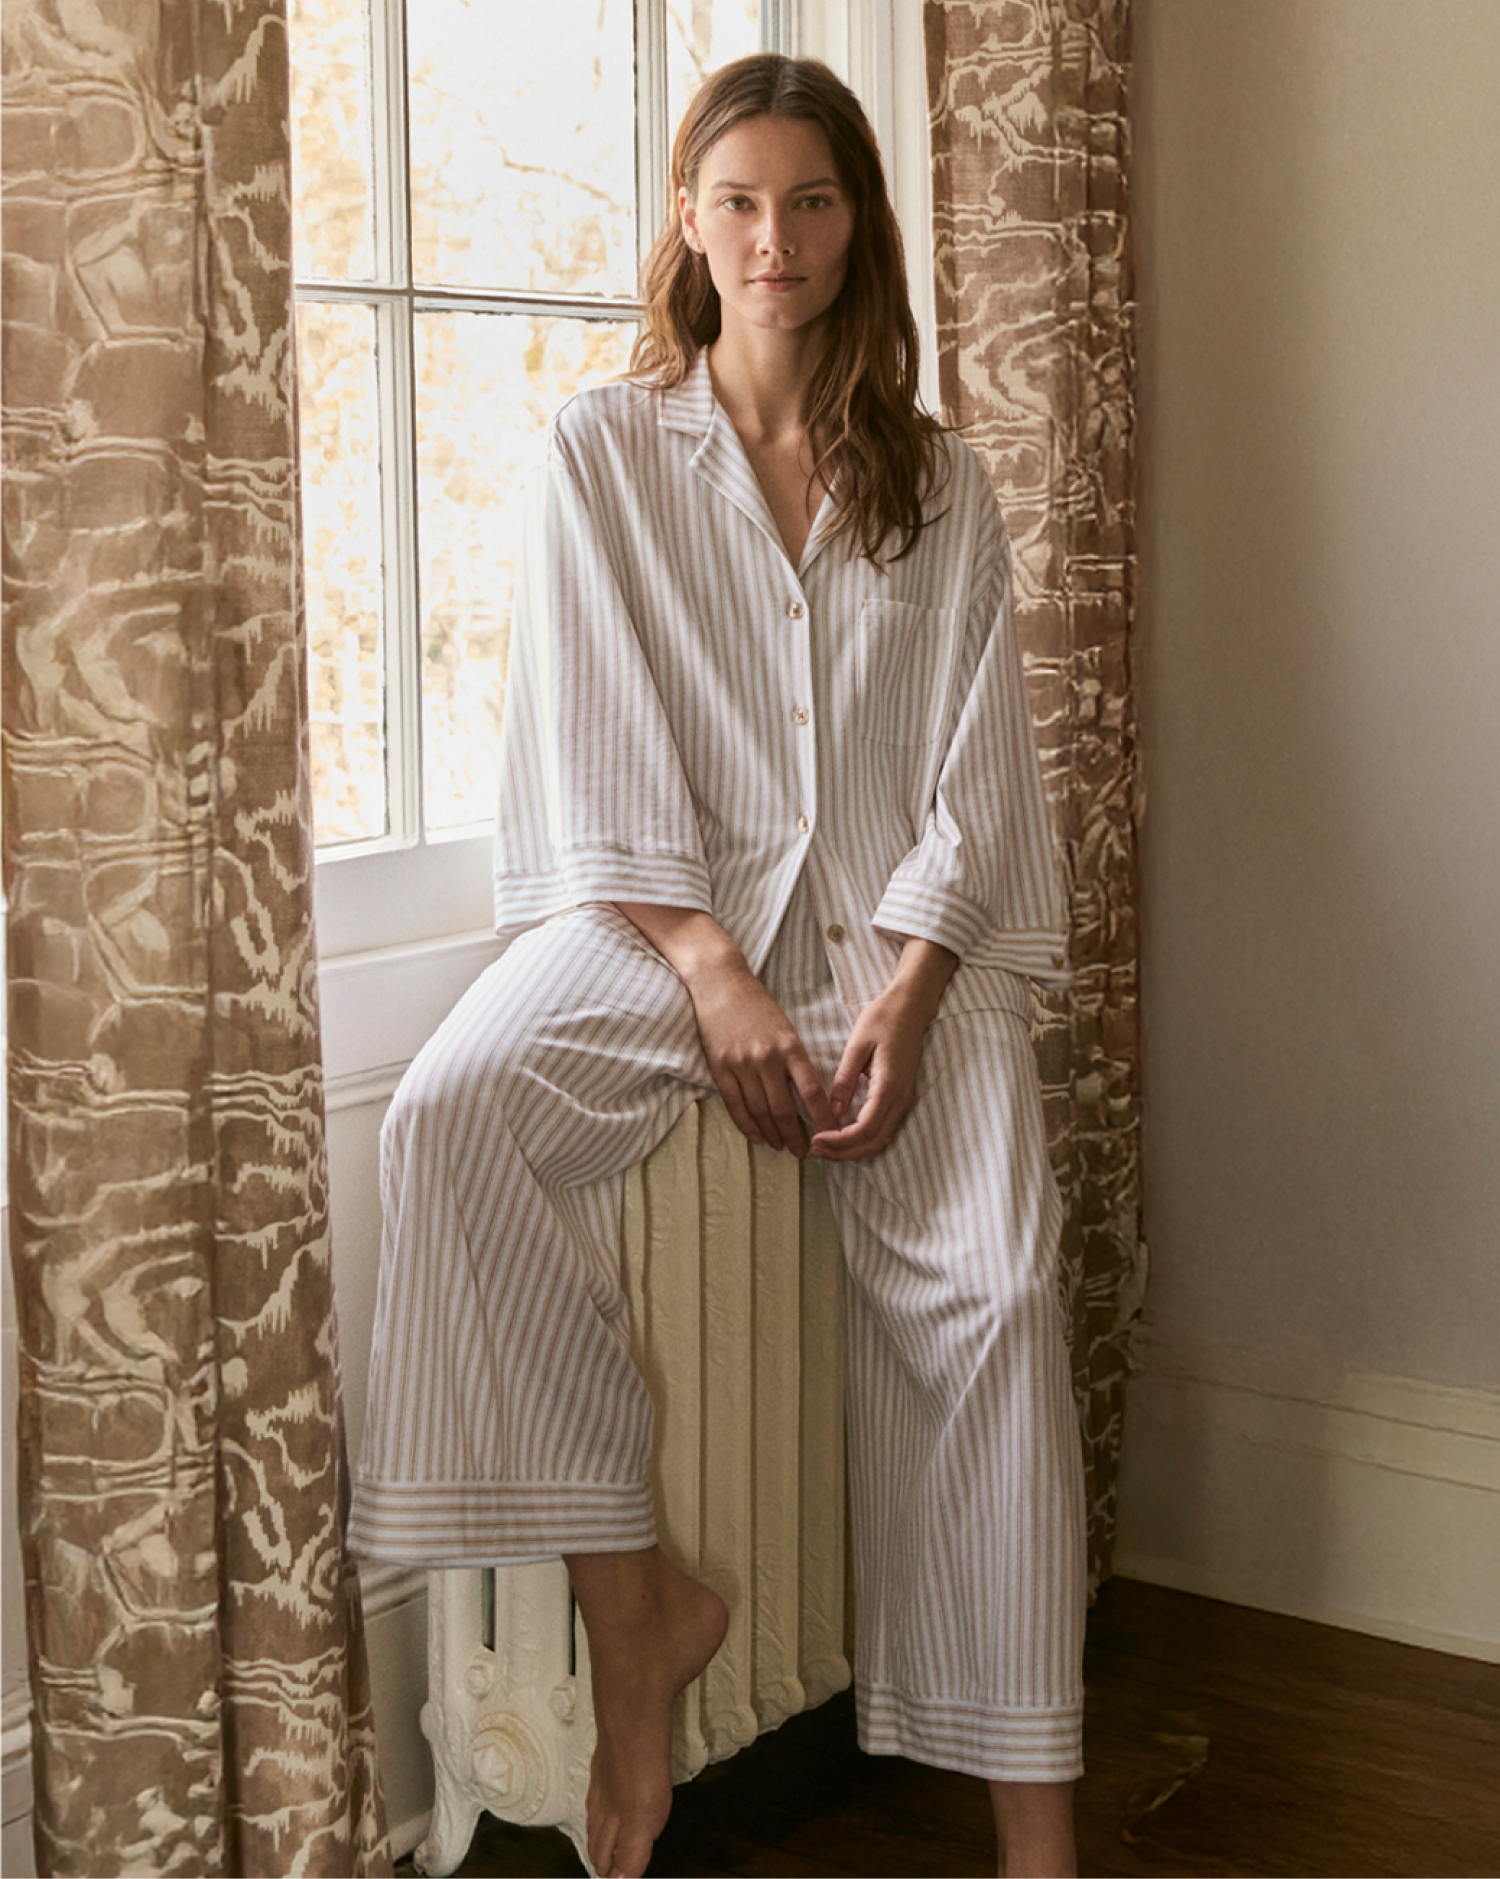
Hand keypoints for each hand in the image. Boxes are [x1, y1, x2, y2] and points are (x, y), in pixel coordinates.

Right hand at [613, 903, 835, 1152]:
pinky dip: (747, 1125)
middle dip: (796, 1135)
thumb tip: (809, 1096)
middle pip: (784, 1108)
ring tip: (781, 1146)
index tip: (830, 1133)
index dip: (822, 1117)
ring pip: (760, 1111)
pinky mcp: (720, 1067)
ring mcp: (741, 1064)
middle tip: (804, 1151)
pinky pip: (735, 1105)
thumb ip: (795, 1060)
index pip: (811, 1091)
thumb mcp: (786, 1028)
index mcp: (790, 1046)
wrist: (721, 983)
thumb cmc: (758, 1005)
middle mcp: (767, 1058)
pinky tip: (757, 1136)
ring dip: (772, 1134)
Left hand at [809, 937, 957, 1162]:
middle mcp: (901, 1099)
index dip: (839, 1142)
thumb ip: (845, 1080)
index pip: (865, 1128)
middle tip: (815, 1150)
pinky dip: (863, 1139)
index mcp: (889, 1086)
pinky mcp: (901, 1097)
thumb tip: (833, 1112)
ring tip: (825, 1146)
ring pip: (880, 1139)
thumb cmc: (883, 1020)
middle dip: (843, 1152)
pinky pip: (883, 1128)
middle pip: (873, 1142)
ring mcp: (904, 1100)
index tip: (816, 1140)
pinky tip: (842, 1134)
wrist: (911, 1007)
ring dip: (853, 1149)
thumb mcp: (857, 1045)